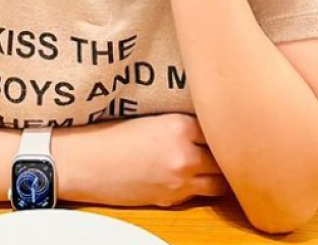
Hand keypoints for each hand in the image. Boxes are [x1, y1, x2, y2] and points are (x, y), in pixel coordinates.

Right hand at [52, 113, 228, 207]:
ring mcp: (179, 180)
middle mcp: (184, 154)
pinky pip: (199, 194)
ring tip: (219, 165)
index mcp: (178, 126)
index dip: (223, 127)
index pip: (219, 128)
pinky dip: (201, 186)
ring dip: (220, 174)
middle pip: (225, 157)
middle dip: (227, 153)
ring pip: (220, 183)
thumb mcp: (151, 118)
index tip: (226, 125)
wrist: (86, 163)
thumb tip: (207, 125)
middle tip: (230, 146)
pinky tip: (195, 176)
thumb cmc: (112, 135)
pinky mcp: (171, 199)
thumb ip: (181, 123)